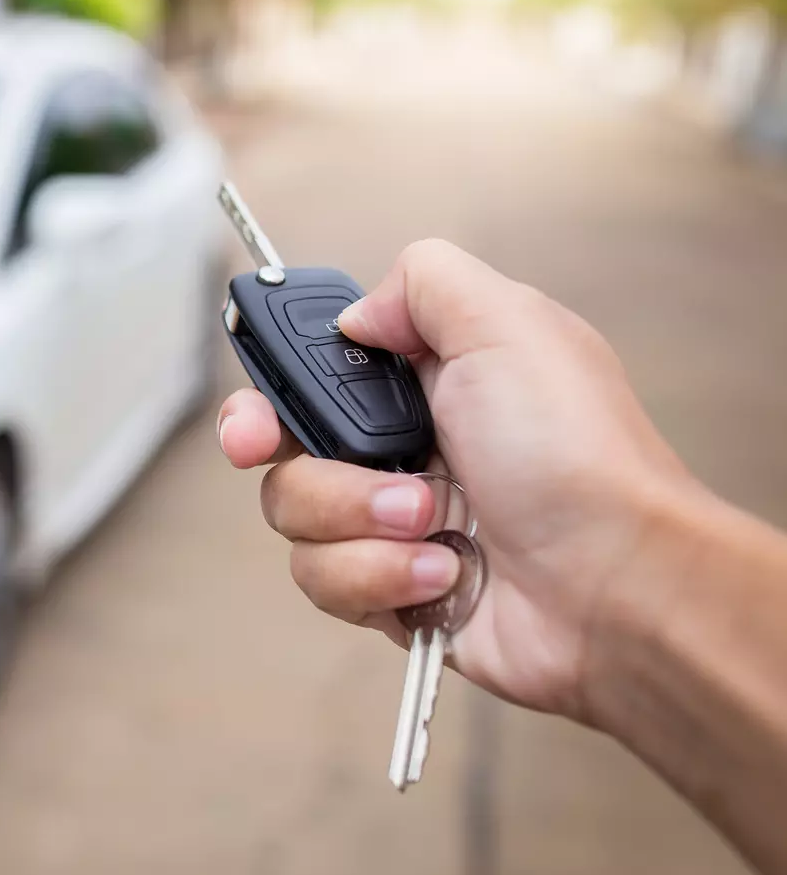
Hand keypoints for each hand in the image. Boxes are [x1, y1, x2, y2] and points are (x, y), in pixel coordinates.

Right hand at [218, 240, 700, 720]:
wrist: (616, 586)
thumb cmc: (577, 457)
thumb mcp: (508, 325)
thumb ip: (424, 282)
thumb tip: (359, 312)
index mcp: (426, 381)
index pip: (314, 371)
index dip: (271, 382)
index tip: (258, 403)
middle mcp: (403, 448)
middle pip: (281, 444)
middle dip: (279, 449)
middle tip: (267, 452)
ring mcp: (393, 523)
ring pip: (295, 516)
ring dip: (358, 517)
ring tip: (436, 519)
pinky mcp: (390, 591)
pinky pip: (327, 580)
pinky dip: (381, 574)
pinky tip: (444, 570)